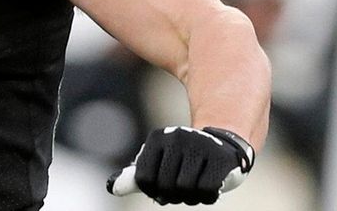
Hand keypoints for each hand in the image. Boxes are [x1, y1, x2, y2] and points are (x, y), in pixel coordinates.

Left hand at [107, 126, 253, 204]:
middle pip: (165, 187)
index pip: (144, 179)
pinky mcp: (220, 158)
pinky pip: (206, 191)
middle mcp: (177, 138)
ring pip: (185, 190)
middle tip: (182, 189)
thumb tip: (112, 188)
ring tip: (196, 188)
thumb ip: (137, 176)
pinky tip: (210, 189)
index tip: (162, 189)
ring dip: (191, 198)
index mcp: (157, 138)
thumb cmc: (186, 159)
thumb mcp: (160, 162)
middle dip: (173, 196)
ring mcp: (200, 146)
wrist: (225, 143)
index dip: (153, 192)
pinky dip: (207, 197)